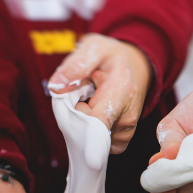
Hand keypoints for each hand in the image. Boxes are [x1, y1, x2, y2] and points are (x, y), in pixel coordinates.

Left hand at [49, 34, 150, 153]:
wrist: (138, 67)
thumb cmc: (114, 57)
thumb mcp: (95, 47)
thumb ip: (75, 65)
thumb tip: (55, 87)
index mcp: (119, 93)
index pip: (99, 125)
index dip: (83, 133)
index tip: (77, 133)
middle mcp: (126, 117)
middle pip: (87, 133)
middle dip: (74, 117)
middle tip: (80, 95)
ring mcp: (125, 131)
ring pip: (91, 140)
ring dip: (82, 124)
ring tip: (90, 102)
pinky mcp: (122, 139)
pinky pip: (99, 145)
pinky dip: (91, 133)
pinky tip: (95, 114)